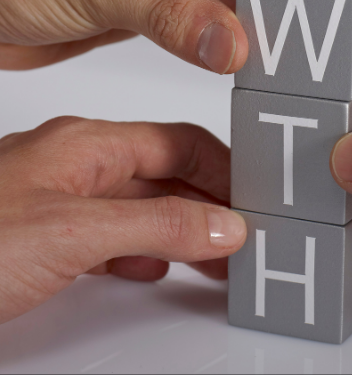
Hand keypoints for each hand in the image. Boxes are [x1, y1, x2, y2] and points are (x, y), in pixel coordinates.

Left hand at [0, 116, 245, 323]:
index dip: (222, 169)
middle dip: (208, 206)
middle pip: (162, 176)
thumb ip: (153, 225)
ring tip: (216, 259)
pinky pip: (107, 239)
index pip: (177, 143)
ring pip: (136, 210)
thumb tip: (220, 223)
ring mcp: (52, 202)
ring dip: (179, 233)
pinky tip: (155, 267)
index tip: (256, 201)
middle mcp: (72, 166)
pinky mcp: (37, 242)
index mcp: (85, 144)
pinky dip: (141, 253)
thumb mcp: (72, 231)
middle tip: (245, 239)